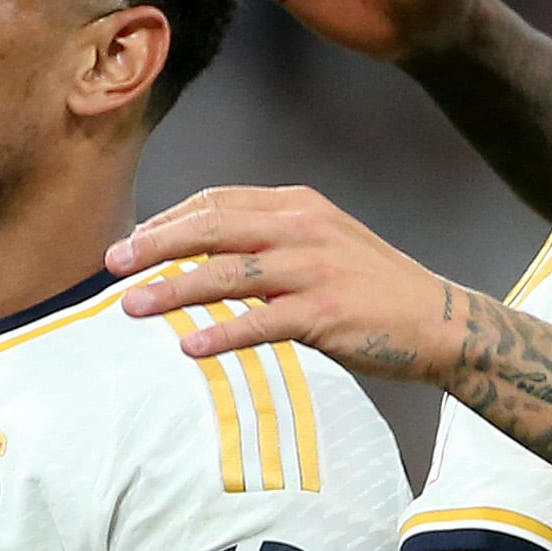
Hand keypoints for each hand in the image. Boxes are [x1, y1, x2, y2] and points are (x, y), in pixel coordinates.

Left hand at [109, 186, 475, 383]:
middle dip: (155, 245)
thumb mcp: (323, 243)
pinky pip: (261, 323)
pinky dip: (222, 335)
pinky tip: (190, 348)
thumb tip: (203, 256)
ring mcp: (315, 269)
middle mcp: (302, 228)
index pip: (217, 202)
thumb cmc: (374, 288)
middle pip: (212, 228)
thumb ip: (269, 242)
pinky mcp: (326, 312)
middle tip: (112, 264)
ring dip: (173, 290)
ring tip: (131, 306)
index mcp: (298, 205)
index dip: (168, 220)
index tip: (133, 242)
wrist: (439, 321)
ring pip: (227, 273)